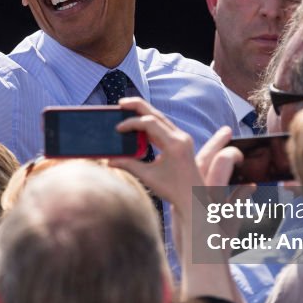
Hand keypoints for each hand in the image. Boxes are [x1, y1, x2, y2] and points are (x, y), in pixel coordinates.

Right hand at [109, 97, 202, 220]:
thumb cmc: (172, 190)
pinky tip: (138, 127)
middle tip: (121, 103)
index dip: (131, 123)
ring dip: (144, 114)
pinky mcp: (181, 143)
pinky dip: (150, 124)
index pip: (150, 123)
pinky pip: (164, 127)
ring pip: (161, 119)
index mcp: (174, 144)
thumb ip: (128, 165)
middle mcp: (181, 137)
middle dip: (138, 106)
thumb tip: (109, 160)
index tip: (118, 129)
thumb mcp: (148, 177)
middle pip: (157, 114)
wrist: (193, 199)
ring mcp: (182, 138)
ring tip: (127, 110)